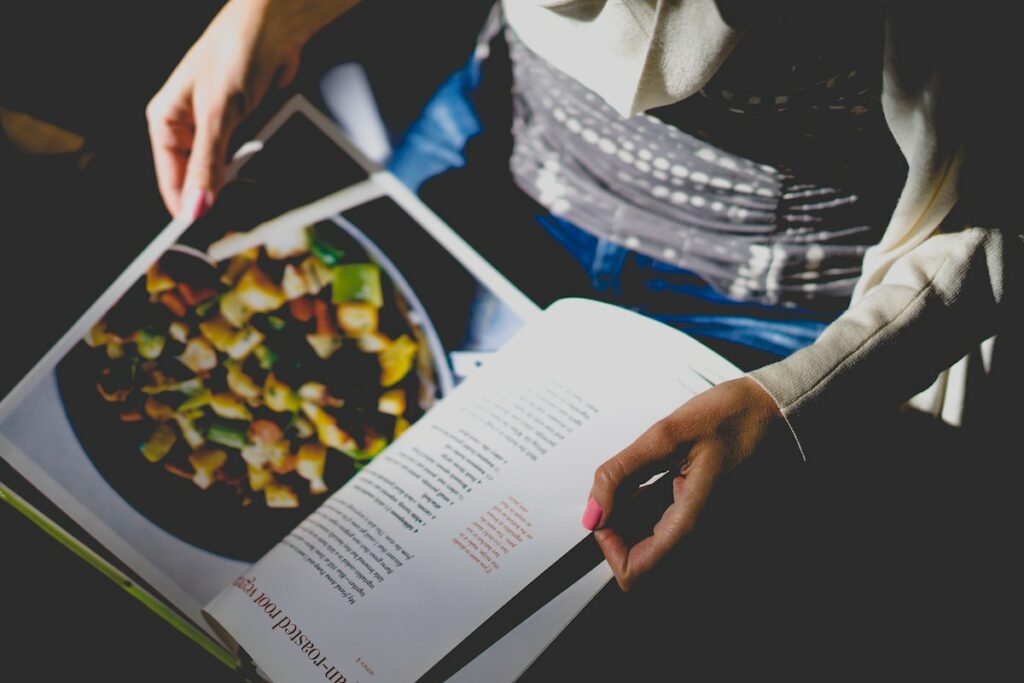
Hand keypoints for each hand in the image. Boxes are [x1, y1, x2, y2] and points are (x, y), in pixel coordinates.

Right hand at [146, 0, 356, 216]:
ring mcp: (216, 130)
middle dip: (216, 197)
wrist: (275, 30)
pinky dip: (255, 169)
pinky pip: (245, 160)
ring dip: (239, 183)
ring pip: (224, 173)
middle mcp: (188, 128)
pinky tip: (264, 175)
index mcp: (166, 121)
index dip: (184, 208)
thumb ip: (208, 164)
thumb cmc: (235, 54)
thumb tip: (196, 206)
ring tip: (251, 196)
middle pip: (198, 180)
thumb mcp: (218, 115)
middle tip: (234, 220)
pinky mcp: (242, 128)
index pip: (169, 179)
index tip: (200, 235)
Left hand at [583, 377, 788, 590]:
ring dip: (644, 523)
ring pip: (664, 553)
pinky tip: (668, 482)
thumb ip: (622, 473)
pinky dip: (663, 516)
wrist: (786, 411)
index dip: (609, 545)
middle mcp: (711, 542)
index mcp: (695, 524)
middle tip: (629, 487)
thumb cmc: (736, 416)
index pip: (635, 574)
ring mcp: (720, 538)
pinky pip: (683, 538)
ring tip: (651, 479)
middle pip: (648, 566)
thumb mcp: (666, 434)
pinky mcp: (723, 528)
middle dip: (625, 530)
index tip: (607, 509)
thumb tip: (593, 512)